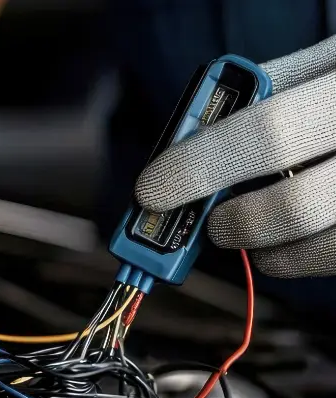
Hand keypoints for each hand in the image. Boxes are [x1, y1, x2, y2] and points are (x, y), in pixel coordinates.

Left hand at [135, 35, 335, 277]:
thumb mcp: (324, 64)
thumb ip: (260, 96)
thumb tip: (184, 143)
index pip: (266, 135)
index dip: (197, 168)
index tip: (152, 190)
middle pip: (296, 206)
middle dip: (232, 223)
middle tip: (208, 222)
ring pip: (324, 249)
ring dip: (268, 253)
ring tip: (248, 231)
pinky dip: (303, 260)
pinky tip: (295, 240)